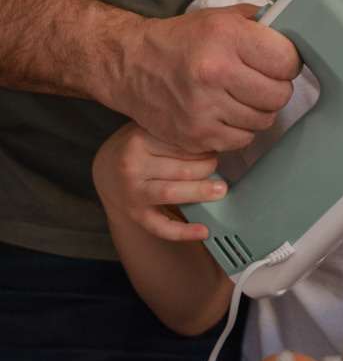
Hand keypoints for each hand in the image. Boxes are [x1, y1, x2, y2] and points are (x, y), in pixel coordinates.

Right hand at [93, 121, 227, 241]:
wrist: (105, 169)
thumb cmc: (135, 146)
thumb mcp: (147, 128)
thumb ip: (172, 130)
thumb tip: (212, 137)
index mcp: (139, 140)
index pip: (182, 144)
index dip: (204, 147)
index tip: (215, 148)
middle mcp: (133, 166)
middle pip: (181, 169)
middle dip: (207, 168)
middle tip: (218, 166)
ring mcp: (133, 192)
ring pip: (172, 193)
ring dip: (200, 192)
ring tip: (220, 191)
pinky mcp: (135, 214)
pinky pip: (161, 227)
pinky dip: (183, 232)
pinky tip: (202, 230)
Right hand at [112, 3, 298, 152]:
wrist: (131, 64)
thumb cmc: (182, 39)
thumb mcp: (221, 17)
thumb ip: (261, 22)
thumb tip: (296, 31)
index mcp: (226, 36)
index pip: (287, 60)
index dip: (288, 62)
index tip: (279, 61)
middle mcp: (214, 71)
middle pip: (279, 95)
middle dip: (277, 88)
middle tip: (262, 81)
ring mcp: (204, 107)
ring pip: (263, 120)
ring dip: (259, 110)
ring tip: (242, 96)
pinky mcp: (196, 134)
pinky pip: (242, 140)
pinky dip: (240, 129)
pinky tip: (227, 112)